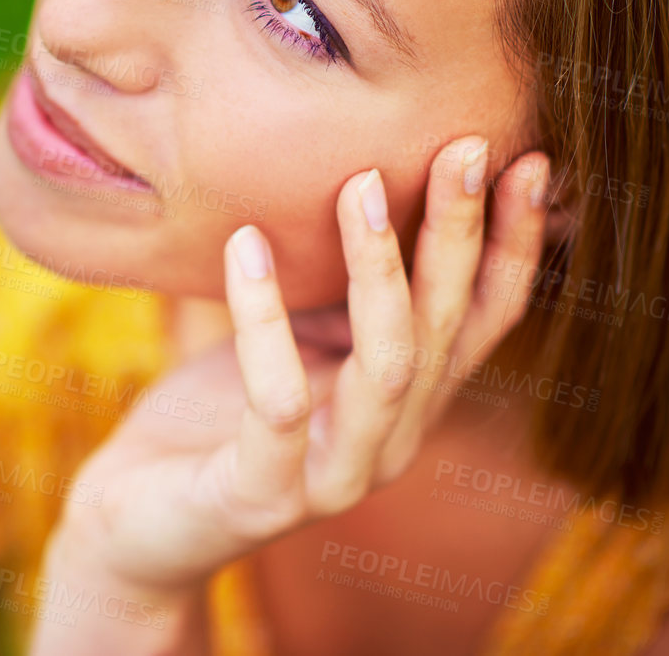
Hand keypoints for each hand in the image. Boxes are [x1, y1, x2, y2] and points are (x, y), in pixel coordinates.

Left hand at [30, 137, 550, 653]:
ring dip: (381, 271)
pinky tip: (244, 243)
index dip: (516, 245)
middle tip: (464, 146)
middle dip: (462, 234)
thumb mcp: (293, 340)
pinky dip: (263, 317)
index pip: (484, 318)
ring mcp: (334, 477)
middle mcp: (390, 441)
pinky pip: (278, 401)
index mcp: (407, 400)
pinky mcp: (263, 495)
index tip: (531, 159)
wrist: (137, 522)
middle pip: (445, 329)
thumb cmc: (216, 414)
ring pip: (387, 367)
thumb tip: (373, 175)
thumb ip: (341, 291)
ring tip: (360, 184)